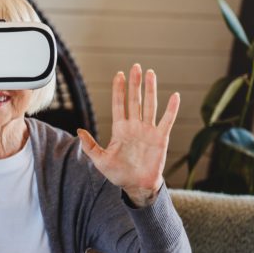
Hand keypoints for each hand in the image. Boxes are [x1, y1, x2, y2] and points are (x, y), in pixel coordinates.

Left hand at [78, 64, 179, 206]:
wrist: (136, 186)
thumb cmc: (118, 174)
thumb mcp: (100, 160)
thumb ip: (90, 145)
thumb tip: (78, 131)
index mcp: (120, 129)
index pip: (119, 105)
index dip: (119, 90)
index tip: (119, 75)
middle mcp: (134, 126)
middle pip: (134, 100)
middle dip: (134, 84)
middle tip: (135, 67)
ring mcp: (148, 131)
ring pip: (149, 105)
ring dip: (150, 89)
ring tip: (150, 73)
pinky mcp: (160, 138)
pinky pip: (166, 121)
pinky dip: (171, 109)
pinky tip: (174, 96)